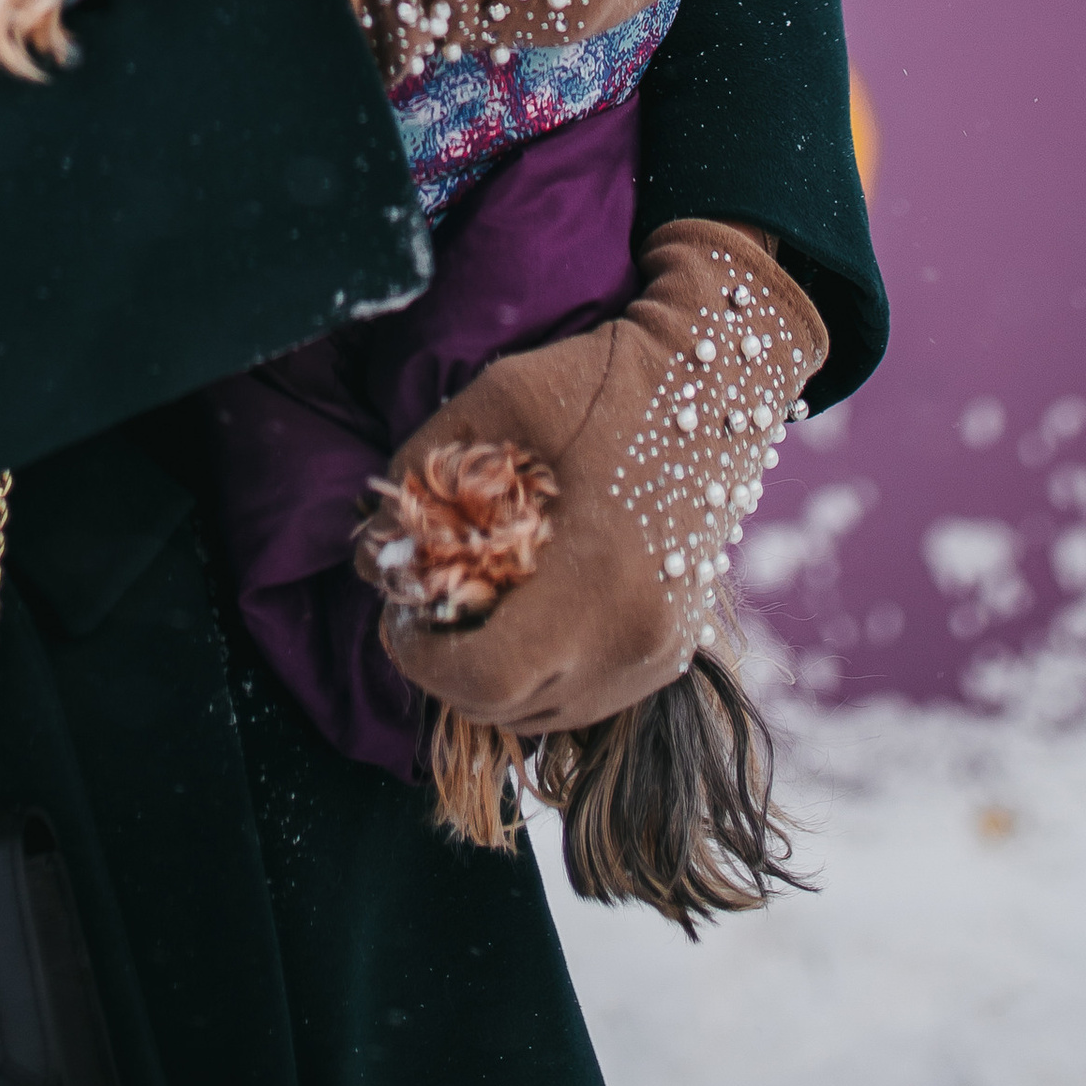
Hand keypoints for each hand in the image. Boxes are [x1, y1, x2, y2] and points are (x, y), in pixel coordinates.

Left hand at [360, 222, 829, 737]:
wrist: (714, 371)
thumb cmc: (599, 380)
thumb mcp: (495, 401)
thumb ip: (422, 472)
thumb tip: (371, 553)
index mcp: (594, 587)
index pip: (485, 679)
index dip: (422, 660)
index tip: (398, 614)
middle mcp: (636, 640)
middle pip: (509, 709)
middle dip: (448, 669)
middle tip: (424, 612)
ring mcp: (662, 652)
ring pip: (548, 713)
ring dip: (495, 679)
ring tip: (471, 612)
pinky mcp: (675, 650)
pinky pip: (589, 697)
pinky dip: (544, 674)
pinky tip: (526, 616)